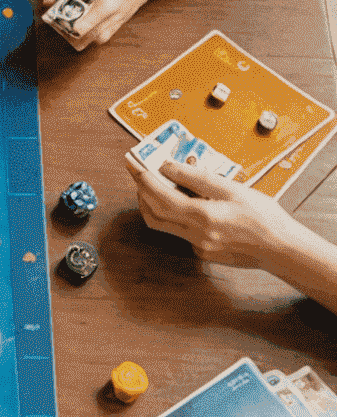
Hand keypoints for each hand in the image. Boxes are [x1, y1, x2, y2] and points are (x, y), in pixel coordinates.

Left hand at [42, 0, 169, 48]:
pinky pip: (105, 33)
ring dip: (82, 33)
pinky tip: (89, 10)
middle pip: (85, 40)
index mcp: (107, 3)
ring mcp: (120, 20)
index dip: (63, 23)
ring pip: (96, 40)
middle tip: (64, 13)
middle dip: (69, 31)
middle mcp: (114, 17)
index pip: (80, 29)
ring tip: (76, 12)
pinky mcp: (123, 19)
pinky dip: (93, 28)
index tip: (57, 10)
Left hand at [128, 153, 301, 267]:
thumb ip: (198, 179)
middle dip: (142, 191)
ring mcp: (197, 246)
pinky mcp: (201, 252)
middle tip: (138, 173)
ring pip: (162, 225)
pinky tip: (182, 203)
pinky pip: (178, 232)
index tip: (134, 164)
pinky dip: (174, 215)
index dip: (144, 180)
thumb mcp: (233, 190)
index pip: (161, 197)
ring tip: (153, 185)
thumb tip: (169, 168)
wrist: (281, 249)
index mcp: (203, 217)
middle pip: (154, 213)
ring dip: (152, 205)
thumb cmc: (264, 218)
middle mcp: (195, 234)